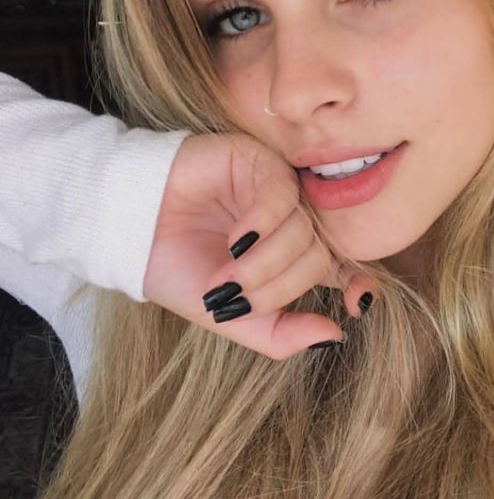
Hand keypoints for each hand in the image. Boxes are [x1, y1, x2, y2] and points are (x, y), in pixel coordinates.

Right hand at [143, 133, 377, 358]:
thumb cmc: (178, 271)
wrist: (130, 232)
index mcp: (291, 257)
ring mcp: (279, 192)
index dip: (358, 282)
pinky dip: (263, 224)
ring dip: (266, 262)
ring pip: (303, 230)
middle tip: (236, 296)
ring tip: (228, 273)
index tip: (355, 304)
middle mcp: (292, 223)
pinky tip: (237, 240)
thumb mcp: (230, 316)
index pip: (343, 267)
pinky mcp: (258, 162)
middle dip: (280, 285)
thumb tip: (335, 335)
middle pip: (319, 256)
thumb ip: (280, 333)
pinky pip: (281, 194)